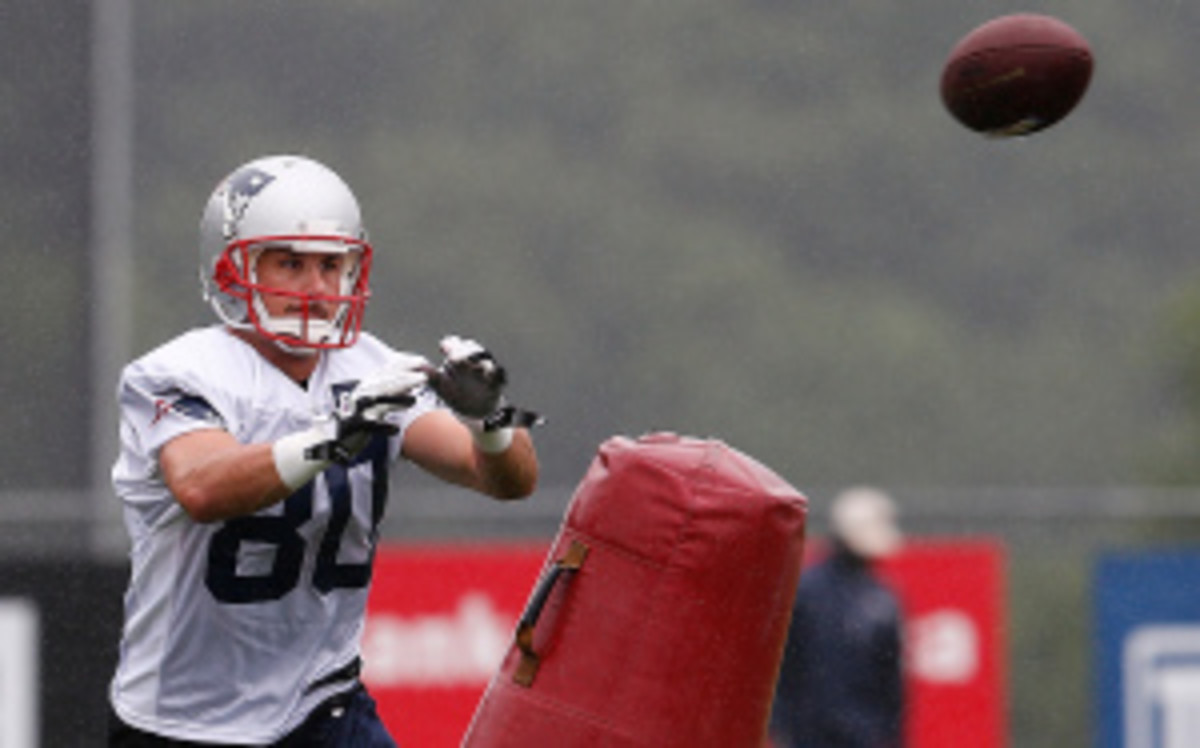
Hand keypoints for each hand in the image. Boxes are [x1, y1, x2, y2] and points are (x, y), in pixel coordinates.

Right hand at [311, 354, 429, 462]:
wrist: (329, 438)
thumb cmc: (355, 420)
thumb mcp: (372, 401)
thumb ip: (389, 393)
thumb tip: (412, 386)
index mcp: (366, 386)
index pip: (386, 370)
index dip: (404, 364)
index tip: (421, 361)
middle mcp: (361, 395)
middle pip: (385, 384)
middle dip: (405, 378)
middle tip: (424, 377)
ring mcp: (356, 411)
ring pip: (377, 402)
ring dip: (396, 400)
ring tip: (414, 399)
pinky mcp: (353, 428)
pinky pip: (369, 427)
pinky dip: (382, 428)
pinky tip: (395, 428)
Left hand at [426, 336, 506, 419]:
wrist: (475, 411)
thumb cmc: (457, 394)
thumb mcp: (441, 387)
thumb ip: (432, 377)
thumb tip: (420, 367)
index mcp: (459, 359)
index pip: (456, 345)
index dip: (451, 344)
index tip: (443, 348)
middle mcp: (473, 361)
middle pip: (471, 348)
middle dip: (464, 350)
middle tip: (453, 357)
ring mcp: (485, 370)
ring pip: (485, 358)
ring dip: (480, 359)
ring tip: (472, 363)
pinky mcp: (496, 381)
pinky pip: (498, 374)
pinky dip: (495, 373)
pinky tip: (489, 374)